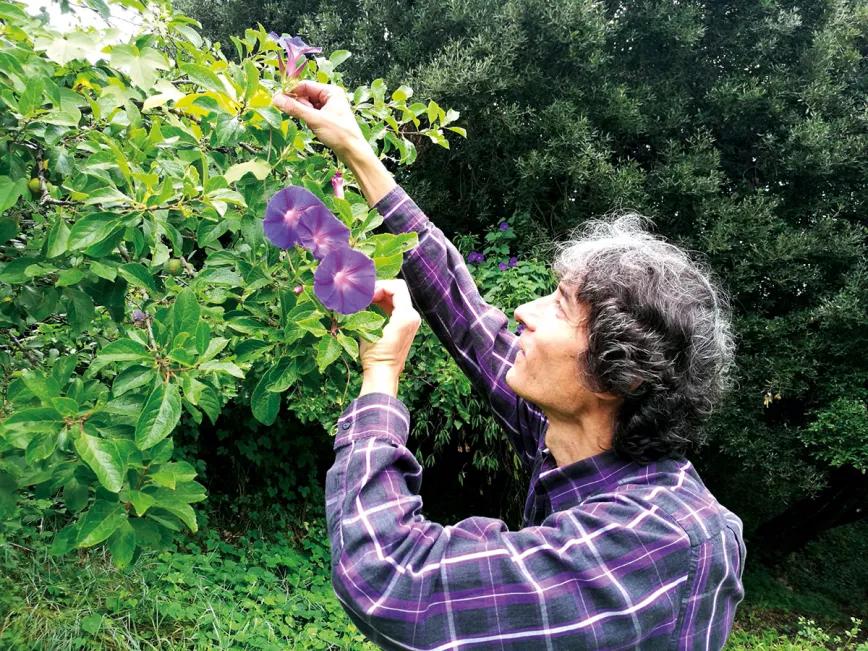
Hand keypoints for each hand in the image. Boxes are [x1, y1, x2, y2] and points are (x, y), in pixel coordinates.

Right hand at [272, 81, 371, 161]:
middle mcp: (330, 97)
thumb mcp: (315, 120)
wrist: (353, 152)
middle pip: (305, 95)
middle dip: (300, 106)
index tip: (278, 99)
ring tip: (313, 125)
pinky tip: (315, 129)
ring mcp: (328, 108)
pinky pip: (311, 115)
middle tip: (303, 118)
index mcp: (331, 91)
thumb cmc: (340, 134)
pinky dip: (309, 121)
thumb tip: (276, 99)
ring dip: (305, 115)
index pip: (305, 85)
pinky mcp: (326, 118)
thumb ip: (295, 109)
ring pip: (307, 106)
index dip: (292, 92)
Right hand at [359, 280, 421, 396]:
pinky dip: (383, 304)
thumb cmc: (375, 355)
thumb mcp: (370, 330)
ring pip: (395, 298)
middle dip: (379, 290)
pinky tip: (370, 308)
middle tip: (364, 298)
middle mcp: (413, 316)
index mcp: (407, 315)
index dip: (380, 286)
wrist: (383, 373)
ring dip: (380, 297)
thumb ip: (369, 308)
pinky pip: (395, 307)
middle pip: (397, 290)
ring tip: (365, 302)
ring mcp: (410, 321)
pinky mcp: (405, 325)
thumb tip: (360, 294)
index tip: (367, 295)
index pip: (397, 286)